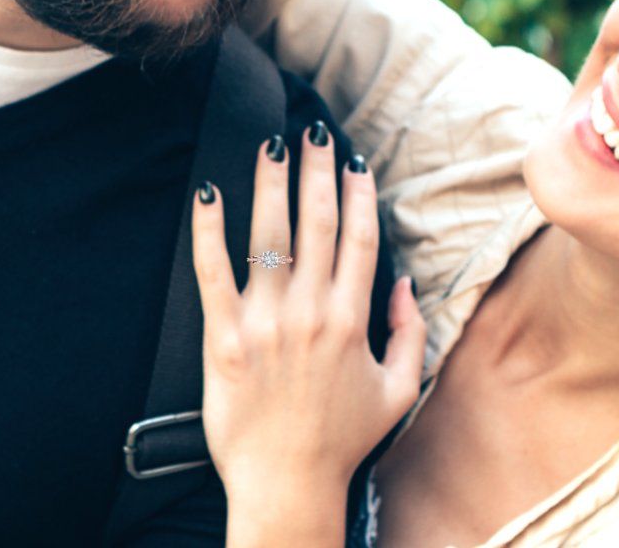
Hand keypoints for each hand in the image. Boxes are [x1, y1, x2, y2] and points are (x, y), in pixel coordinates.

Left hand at [192, 126, 425, 544]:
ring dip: (270, 184)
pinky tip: (207, 194)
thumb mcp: (400, 390)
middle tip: (313, 131)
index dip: (358, 193)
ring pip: (269, 235)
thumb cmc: (343, 439)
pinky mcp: (223, 338)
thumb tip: (402, 280)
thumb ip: (411, 331)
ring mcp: (265, 322)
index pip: (358, 237)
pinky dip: (208, 231)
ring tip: (271, 145)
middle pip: (317, 222)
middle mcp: (311, 311)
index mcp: (353, 320)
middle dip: (316, 169)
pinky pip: (212, 273)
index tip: (353, 161)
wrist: (286, 487)